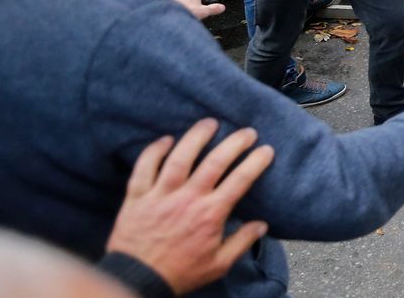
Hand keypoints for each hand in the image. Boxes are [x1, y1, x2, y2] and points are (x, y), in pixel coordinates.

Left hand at [105, 119, 272, 294]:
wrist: (137, 280)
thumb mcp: (218, 265)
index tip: (266, 150)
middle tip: (246, 132)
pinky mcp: (137, 197)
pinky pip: (144, 167)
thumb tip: (262, 225)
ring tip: (209, 123)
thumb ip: (242, 243)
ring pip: (179, 157)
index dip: (256, 162)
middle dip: (234, 143)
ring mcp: (160, 195)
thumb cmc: (179, 273)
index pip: (240, 180)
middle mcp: (187, 199)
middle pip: (214, 161)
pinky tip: (166, 140)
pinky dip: (154, 151)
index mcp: (210, 214)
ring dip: (196, 137)